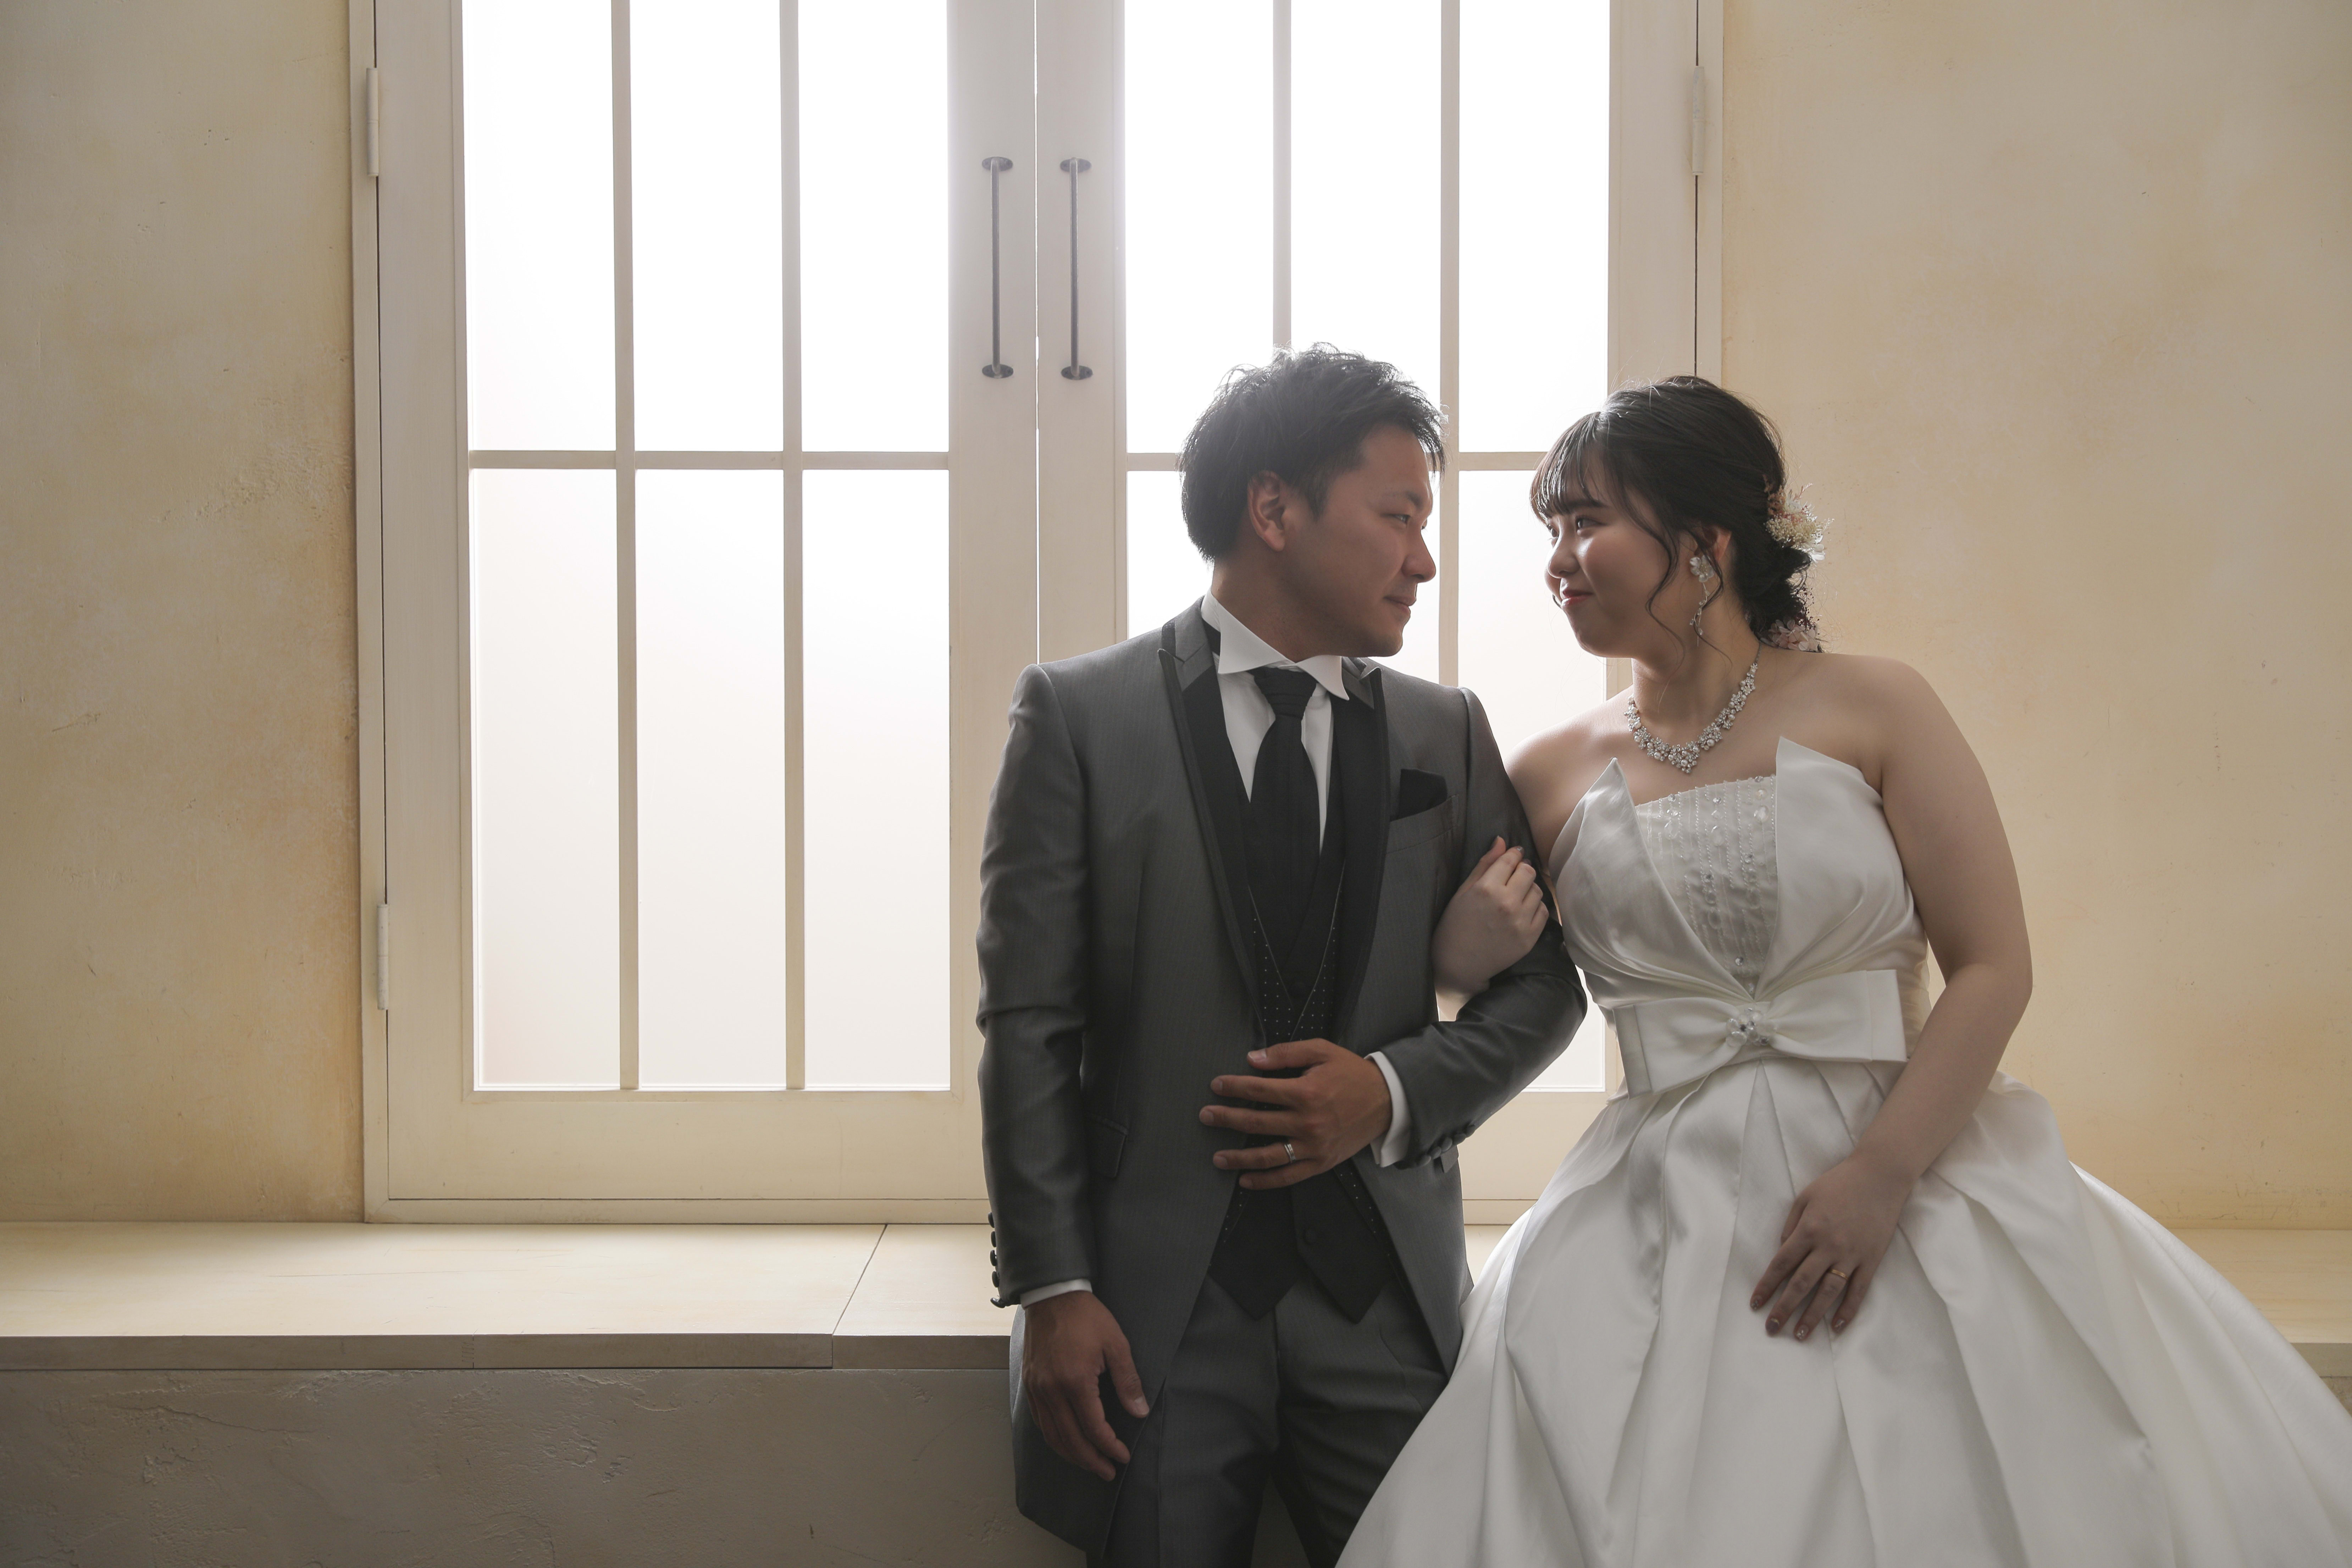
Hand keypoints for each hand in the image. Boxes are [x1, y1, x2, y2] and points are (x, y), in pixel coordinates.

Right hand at [1021, 1290, 1148, 1480]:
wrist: (1051, 1295)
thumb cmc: (1086, 1317)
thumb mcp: (1116, 1343)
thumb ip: (1128, 1380)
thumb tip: (1140, 1412)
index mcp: (1075, 1381)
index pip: (1094, 1428)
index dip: (1110, 1447)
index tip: (1123, 1456)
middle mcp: (1051, 1390)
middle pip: (1071, 1440)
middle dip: (1091, 1460)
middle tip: (1108, 1472)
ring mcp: (1037, 1389)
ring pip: (1052, 1435)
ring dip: (1071, 1455)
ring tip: (1089, 1464)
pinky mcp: (1029, 1384)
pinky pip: (1040, 1421)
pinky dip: (1054, 1438)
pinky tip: (1066, 1443)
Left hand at [1199, 1037, 1393, 1189]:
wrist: (1386, 1100)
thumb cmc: (1351, 1073)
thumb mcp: (1322, 1051)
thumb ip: (1286, 1053)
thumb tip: (1253, 1059)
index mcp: (1306, 1092)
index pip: (1259, 1090)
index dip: (1234, 1087)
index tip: (1216, 1086)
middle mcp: (1307, 1122)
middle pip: (1256, 1123)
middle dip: (1226, 1119)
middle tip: (1205, 1116)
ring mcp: (1313, 1146)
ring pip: (1268, 1155)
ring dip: (1239, 1158)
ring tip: (1217, 1157)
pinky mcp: (1320, 1163)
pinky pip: (1288, 1176)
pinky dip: (1265, 1181)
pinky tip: (1245, 1180)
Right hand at [1431, 837, 1548, 997]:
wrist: (1459, 964)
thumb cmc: (1455, 925)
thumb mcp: (1463, 891)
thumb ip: (1484, 865)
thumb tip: (1502, 841)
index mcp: (1486, 889)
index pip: (1510, 859)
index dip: (1513, 855)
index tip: (1512, 856)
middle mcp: (1506, 903)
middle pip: (1528, 872)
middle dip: (1521, 870)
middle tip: (1513, 877)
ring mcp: (1520, 922)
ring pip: (1538, 890)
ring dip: (1529, 889)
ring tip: (1515, 896)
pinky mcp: (1529, 938)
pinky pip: (1543, 911)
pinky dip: (1535, 907)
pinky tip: (1521, 911)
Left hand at [1750, 1153, 1913, 1340]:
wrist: (1879, 1176)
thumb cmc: (1838, 1183)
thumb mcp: (1805, 1197)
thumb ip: (1790, 1225)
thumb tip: (1781, 1252)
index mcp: (1808, 1229)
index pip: (1781, 1264)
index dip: (1766, 1286)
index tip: (1755, 1304)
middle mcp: (1828, 1246)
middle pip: (1801, 1284)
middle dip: (1783, 1308)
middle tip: (1771, 1328)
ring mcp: (1851, 1255)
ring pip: (1828, 1293)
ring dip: (1812, 1316)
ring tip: (1799, 1335)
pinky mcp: (1871, 1260)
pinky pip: (1858, 1291)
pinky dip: (1847, 1311)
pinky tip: (1836, 1327)